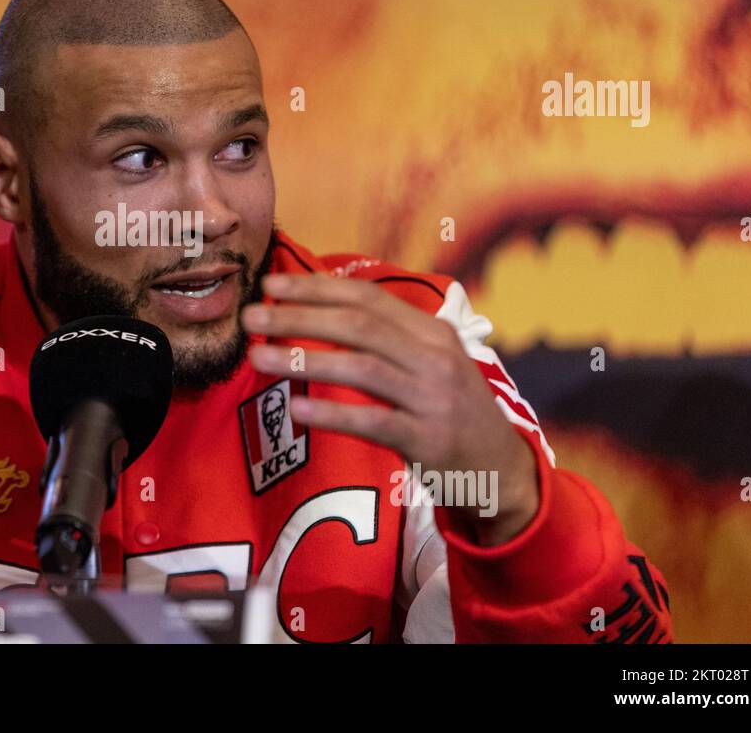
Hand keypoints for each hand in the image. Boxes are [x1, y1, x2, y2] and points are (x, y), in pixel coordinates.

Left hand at [241, 273, 539, 544]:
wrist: (499, 467)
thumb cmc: (448, 408)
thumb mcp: (430, 362)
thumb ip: (386, 337)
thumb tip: (318, 309)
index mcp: (431, 331)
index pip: (367, 297)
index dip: (317, 287)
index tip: (270, 284)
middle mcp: (434, 357)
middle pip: (357, 325)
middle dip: (298, 316)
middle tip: (251, 316)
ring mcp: (433, 398)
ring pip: (361, 368)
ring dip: (304, 359)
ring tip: (258, 358)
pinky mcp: (428, 440)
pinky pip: (373, 421)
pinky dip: (333, 413)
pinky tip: (296, 408)